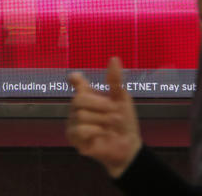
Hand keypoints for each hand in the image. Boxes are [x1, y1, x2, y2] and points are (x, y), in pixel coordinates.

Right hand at [65, 57, 142, 178]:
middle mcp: (78, 107)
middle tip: (116, 112)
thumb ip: (115, 81)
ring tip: (112, 125)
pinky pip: (79, 130)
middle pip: (79, 99)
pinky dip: (95, 131)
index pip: (77, 83)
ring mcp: (73, 122)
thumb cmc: (124, 121)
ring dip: (102, 120)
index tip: (74, 77)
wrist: (128, 145)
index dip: (74, 79)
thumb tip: (114, 58)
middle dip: (100, 105)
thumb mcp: (122, 99)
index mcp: (89, 94)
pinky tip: (104, 133)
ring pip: (80, 116)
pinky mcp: (74, 137)